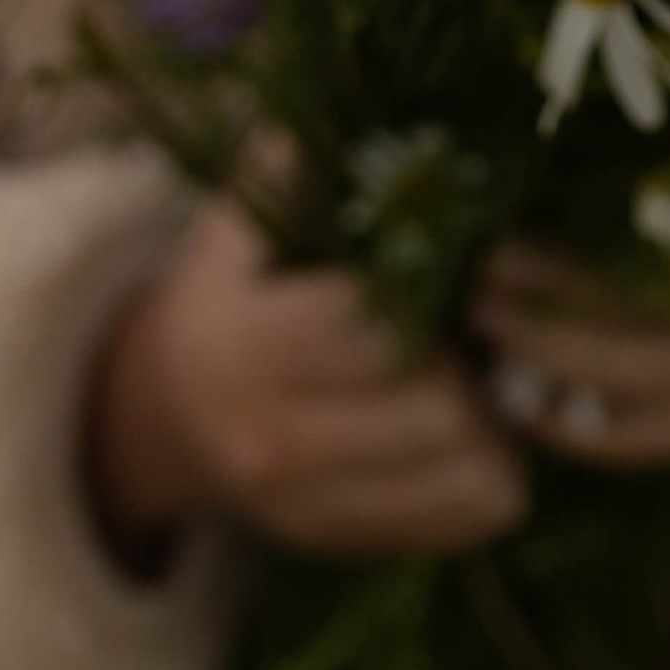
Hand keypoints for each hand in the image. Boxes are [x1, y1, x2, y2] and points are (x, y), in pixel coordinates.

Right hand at [87, 196, 528, 562]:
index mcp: (245, 343)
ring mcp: (303, 505)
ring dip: (499, 427)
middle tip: (486, 332)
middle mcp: (268, 438)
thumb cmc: (232, 288)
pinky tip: (479, 437)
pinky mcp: (338, 543)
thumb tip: (365, 126)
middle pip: (433, 409)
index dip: (440, 293)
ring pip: (462, 478)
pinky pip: (460, 527)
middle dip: (477, 364)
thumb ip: (293, 167)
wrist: (170, 406)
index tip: (464, 270)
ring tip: (487, 383)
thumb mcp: (241, 219)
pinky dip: (493, 480)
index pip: (374, 327)